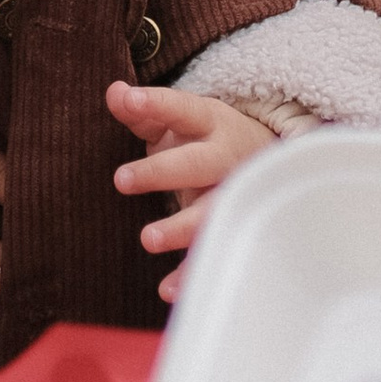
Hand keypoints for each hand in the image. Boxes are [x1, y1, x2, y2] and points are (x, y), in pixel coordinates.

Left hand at [106, 80, 275, 291]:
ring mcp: (229, 196)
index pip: (183, 108)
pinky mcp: (227, 229)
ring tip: (147, 238)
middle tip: (121, 179)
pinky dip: (190, 272)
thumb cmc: (206, 138)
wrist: (265, 159)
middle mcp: (224, 159)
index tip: (130, 100)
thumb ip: (144, 109)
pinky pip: (211, 251)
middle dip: (161, 172)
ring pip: (209, 212)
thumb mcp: (180, 118)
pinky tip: (166, 289)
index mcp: (210, 123)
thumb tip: (115, 92)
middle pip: (196, 164)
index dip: (157, 103)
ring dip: (180, 228)